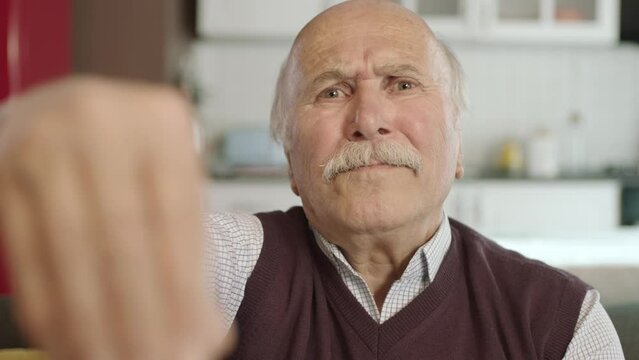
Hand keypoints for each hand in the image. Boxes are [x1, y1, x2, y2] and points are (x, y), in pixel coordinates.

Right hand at [0, 76, 231, 358]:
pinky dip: (49, 305)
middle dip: (141, 313)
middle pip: (125, 237)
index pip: (178, 218)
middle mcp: (102, 120)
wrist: (62, 111)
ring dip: (92, 319)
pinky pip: (27, 251)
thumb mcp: (168, 177)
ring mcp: (45, 140)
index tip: (197, 342)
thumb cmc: (128, 155)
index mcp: (161, 119)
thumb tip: (209, 332)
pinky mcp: (1, 168)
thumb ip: (188, 243)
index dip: (186, 288)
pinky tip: (68, 341)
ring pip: (73, 250)